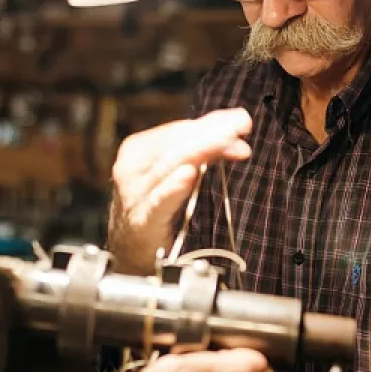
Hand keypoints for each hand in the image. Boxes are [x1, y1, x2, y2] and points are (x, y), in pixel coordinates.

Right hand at [111, 109, 252, 265]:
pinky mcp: (141, 221)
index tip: (240, 121)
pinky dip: (174, 187)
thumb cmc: (154, 206)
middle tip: (241, 125)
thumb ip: (204, 149)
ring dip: (203, 150)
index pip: (179, 130)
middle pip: (176, 144)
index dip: (211, 124)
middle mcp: (132, 168)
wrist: (129, 249)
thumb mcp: (175, 173)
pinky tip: (189, 175)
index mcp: (139, 150)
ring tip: (227, 140)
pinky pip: (159, 201)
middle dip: (212, 133)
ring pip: (170, 165)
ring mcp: (134, 194)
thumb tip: (238, 128)